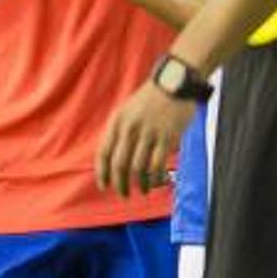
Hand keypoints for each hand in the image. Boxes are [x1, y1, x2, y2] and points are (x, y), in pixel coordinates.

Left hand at [96, 81, 189, 198]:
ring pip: (138, 167)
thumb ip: (121, 132)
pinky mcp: (167, 137)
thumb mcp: (127, 111)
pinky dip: (155, 177)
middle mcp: (129, 129)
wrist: (174, 82)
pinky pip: (157, 164)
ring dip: (139, 183)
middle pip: (119, 164)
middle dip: (119, 183)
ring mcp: (148, 133)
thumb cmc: (151, 98)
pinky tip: (157, 183)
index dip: (102, 172)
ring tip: (141, 191)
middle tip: (122, 194)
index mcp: (116, 122)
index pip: (103, 152)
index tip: (103, 186)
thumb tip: (116, 158)